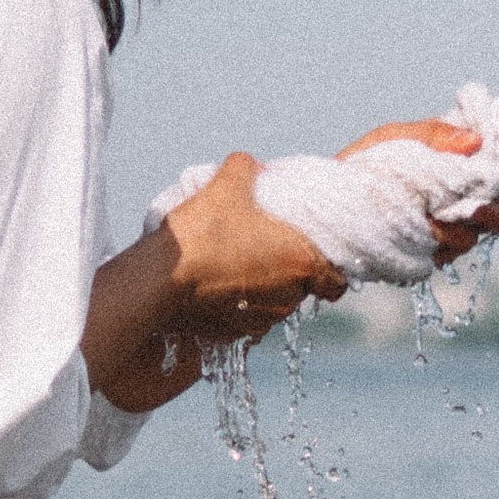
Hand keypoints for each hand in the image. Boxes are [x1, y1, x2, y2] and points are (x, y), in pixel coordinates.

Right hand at [160, 152, 350, 332]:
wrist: (160, 281)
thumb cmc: (202, 234)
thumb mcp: (225, 186)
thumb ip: (245, 169)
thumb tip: (249, 165)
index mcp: (300, 262)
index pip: (337, 281)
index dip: (331, 270)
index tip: (314, 257)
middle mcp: (287, 297)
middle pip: (302, 288)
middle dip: (288, 271)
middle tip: (265, 248)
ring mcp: (261, 320)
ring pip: (274, 303)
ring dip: (263, 288)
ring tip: (236, 264)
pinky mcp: (234, 333)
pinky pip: (246, 318)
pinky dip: (238, 304)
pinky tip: (217, 285)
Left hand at [339, 102, 498, 269]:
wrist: (338, 212)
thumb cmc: (367, 167)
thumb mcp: (395, 139)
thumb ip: (434, 136)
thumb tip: (473, 140)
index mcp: (460, 144)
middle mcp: (469, 179)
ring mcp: (463, 213)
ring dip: (495, 210)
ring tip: (476, 208)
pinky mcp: (447, 243)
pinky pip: (467, 241)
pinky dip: (456, 234)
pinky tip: (439, 228)